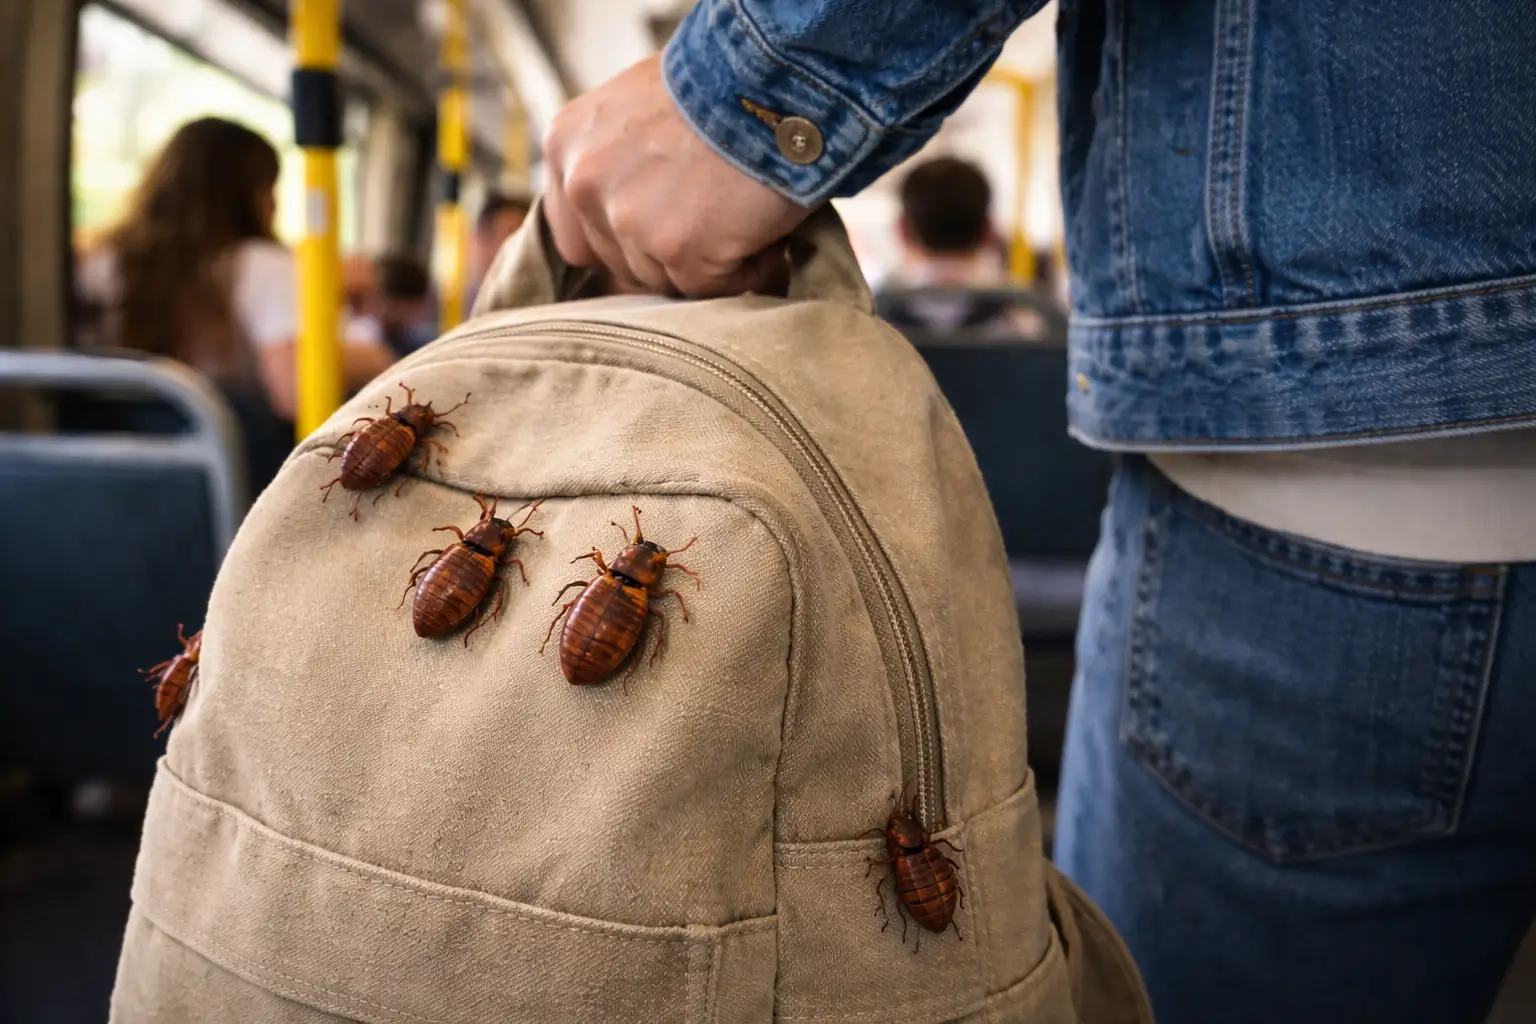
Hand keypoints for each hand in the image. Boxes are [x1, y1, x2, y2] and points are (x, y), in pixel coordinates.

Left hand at [543, 55, 811, 297]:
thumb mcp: (640, 104)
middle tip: (714, 221)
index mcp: (567, 146)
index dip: (623, 244)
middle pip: (619, 265)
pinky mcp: (676, 250)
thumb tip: (633, 213)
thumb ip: (617, 160)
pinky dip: (745, 271)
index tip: (660, 236)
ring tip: (742, 217)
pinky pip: (711, 290)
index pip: (577, 236)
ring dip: (708, 263)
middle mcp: (584, 184)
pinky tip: (762, 232)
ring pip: (664, 282)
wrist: (773, 77)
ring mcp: (627, 221)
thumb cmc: (722, 82)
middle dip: (667, 255)